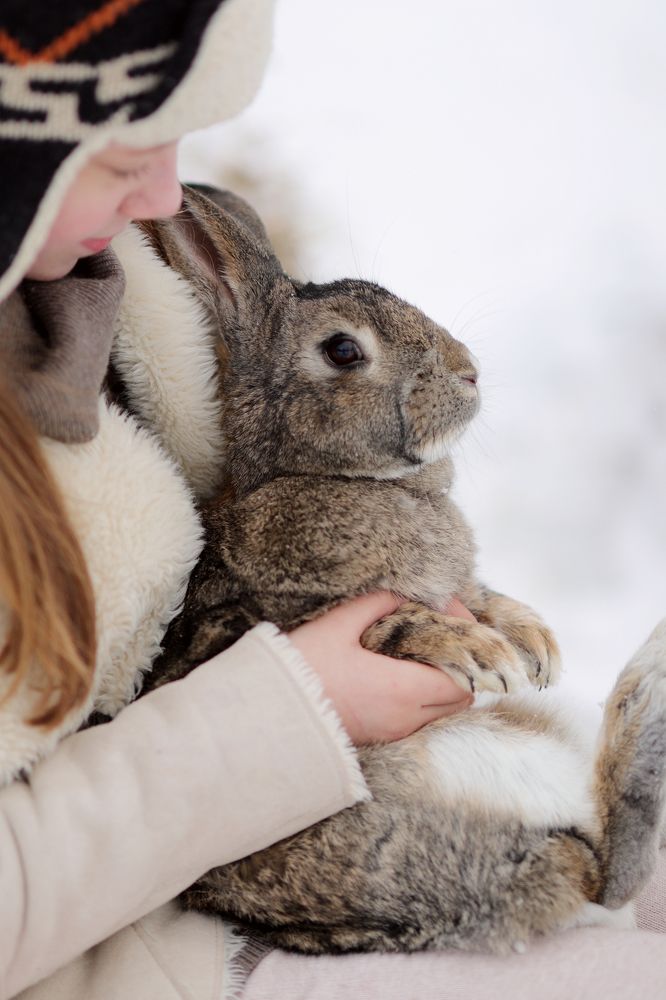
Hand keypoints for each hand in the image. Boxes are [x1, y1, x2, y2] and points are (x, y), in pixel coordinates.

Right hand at [288, 592, 473, 744]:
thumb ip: (374, 604)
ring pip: (440, 711)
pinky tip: (399, 671)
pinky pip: (418, 719)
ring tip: (420, 649)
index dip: (467, 646)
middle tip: (441, 632)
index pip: (462, 676)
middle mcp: (405, 716)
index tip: (452, 616)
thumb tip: (400, 592)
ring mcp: (392, 731)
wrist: (267, 718)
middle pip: (459, 698)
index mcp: (402, 688)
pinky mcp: (378, 738)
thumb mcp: (336, 626)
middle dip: (460, 665)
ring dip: (441, 682)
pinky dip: (423, 697)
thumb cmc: (300, 671)